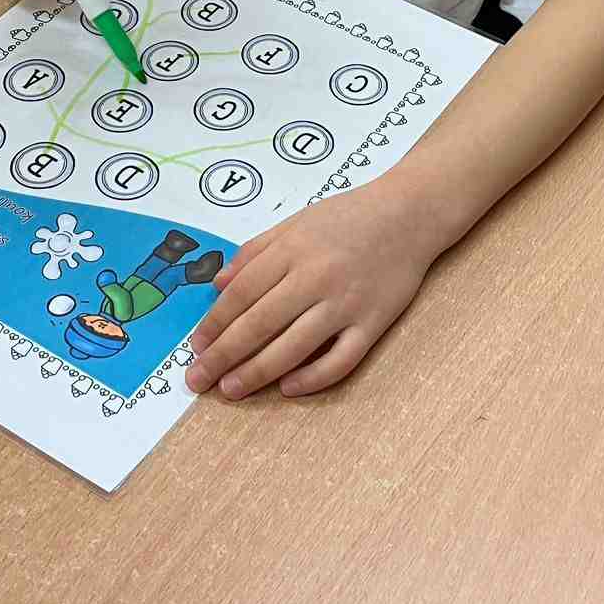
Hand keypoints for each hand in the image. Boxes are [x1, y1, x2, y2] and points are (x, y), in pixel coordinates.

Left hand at [185, 180, 440, 398]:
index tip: (195, 347)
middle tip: (197, 379)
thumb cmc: (349, 217)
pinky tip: (288, 388)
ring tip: (231, 389)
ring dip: (257, 373)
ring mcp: (345, 303)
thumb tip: (217, 285)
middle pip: (259, 324)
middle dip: (222, 356)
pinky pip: (340, 360)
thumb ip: (255, 251)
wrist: (409, 213)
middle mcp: (315, 278)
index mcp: (292, 250)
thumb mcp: (295, 223)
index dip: (213, 324)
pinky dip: (313, 378)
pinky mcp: (373, 323)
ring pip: (293, 347)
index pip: (241, 294)